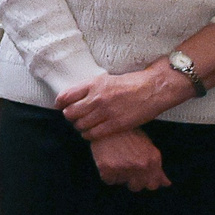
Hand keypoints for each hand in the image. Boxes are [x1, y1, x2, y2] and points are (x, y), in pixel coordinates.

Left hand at [58, 64, 192, 138]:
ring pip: (80, 125)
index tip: (61, 106)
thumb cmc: (131, 83)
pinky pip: (93, 134)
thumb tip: (73, 97)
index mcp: (93, 84)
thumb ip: (89, 88)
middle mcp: (96, 98)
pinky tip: (91, 133)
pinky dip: (88, 135)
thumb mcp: (106, 79)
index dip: (60, 104)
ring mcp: (106, 112)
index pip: (65, 96)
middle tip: (75, 117)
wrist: (153, 89)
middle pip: (70, 113)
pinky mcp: (116, 124)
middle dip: (70, 116)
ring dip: (79, 127)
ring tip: (84, 125)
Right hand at [88, 128, 169, 191]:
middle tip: (126, 167)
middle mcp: (141, 165)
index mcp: (152, 160)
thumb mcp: (148, 147)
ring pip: (121, 183)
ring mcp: (124, 167)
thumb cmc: (128, 133)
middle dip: (131, 180)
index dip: (145, 182)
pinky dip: (107, 174)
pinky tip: (108, 160)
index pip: (153, 185)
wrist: (107, 121)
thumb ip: (157, 167)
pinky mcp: (107, 168)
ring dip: (119, 175)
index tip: (140, 178)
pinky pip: (108, 180)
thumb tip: (166, 184)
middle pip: (136, 187)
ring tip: (116, 160)